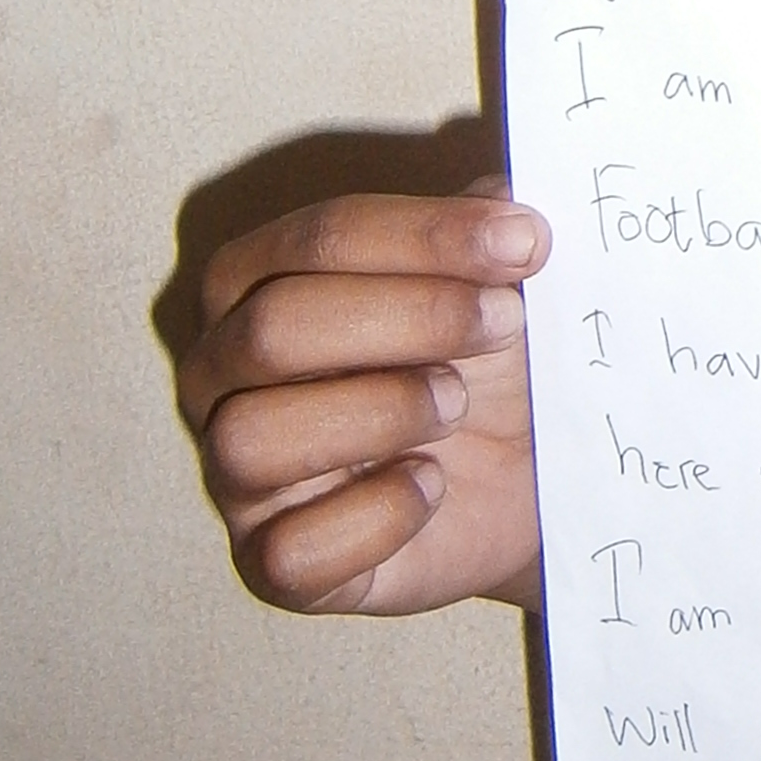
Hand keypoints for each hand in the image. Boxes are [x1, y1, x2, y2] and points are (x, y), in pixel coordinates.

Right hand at [178, 186, 549, 616]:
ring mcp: (241, 477)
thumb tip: (507, 194)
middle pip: (272, 328)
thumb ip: (491, 227)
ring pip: (250, 438)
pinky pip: (289, 555)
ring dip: (377, 412)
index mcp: (260, 282)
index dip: (426, 235)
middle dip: (408, 317)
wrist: (535, 477)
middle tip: (506, 324)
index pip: (316, 238)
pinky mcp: (277, 566)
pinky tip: (432, 487)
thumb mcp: (501, 280)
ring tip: (457, 404)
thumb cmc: (496, 361)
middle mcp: (225, 376)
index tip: (528, 243)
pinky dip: (373, 517)